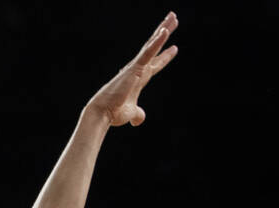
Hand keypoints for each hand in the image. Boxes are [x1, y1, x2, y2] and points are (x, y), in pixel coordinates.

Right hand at [86, 13, 178, 127]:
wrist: (103, 113)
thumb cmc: (114, 113)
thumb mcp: (131, 114)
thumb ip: (138, 114)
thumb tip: (140, 120)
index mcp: (139, 79)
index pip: (155, 64)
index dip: (165, 56)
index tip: (174, 48)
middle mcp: (138, 69)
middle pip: (155, 47)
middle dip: (164, 32)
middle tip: (174, 18)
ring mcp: (136, 67)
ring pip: (152, 44)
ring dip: (163, 30)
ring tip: (173, 17)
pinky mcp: (134, 68)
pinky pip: (148, 52)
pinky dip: (156, 43)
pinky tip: (164, 32)